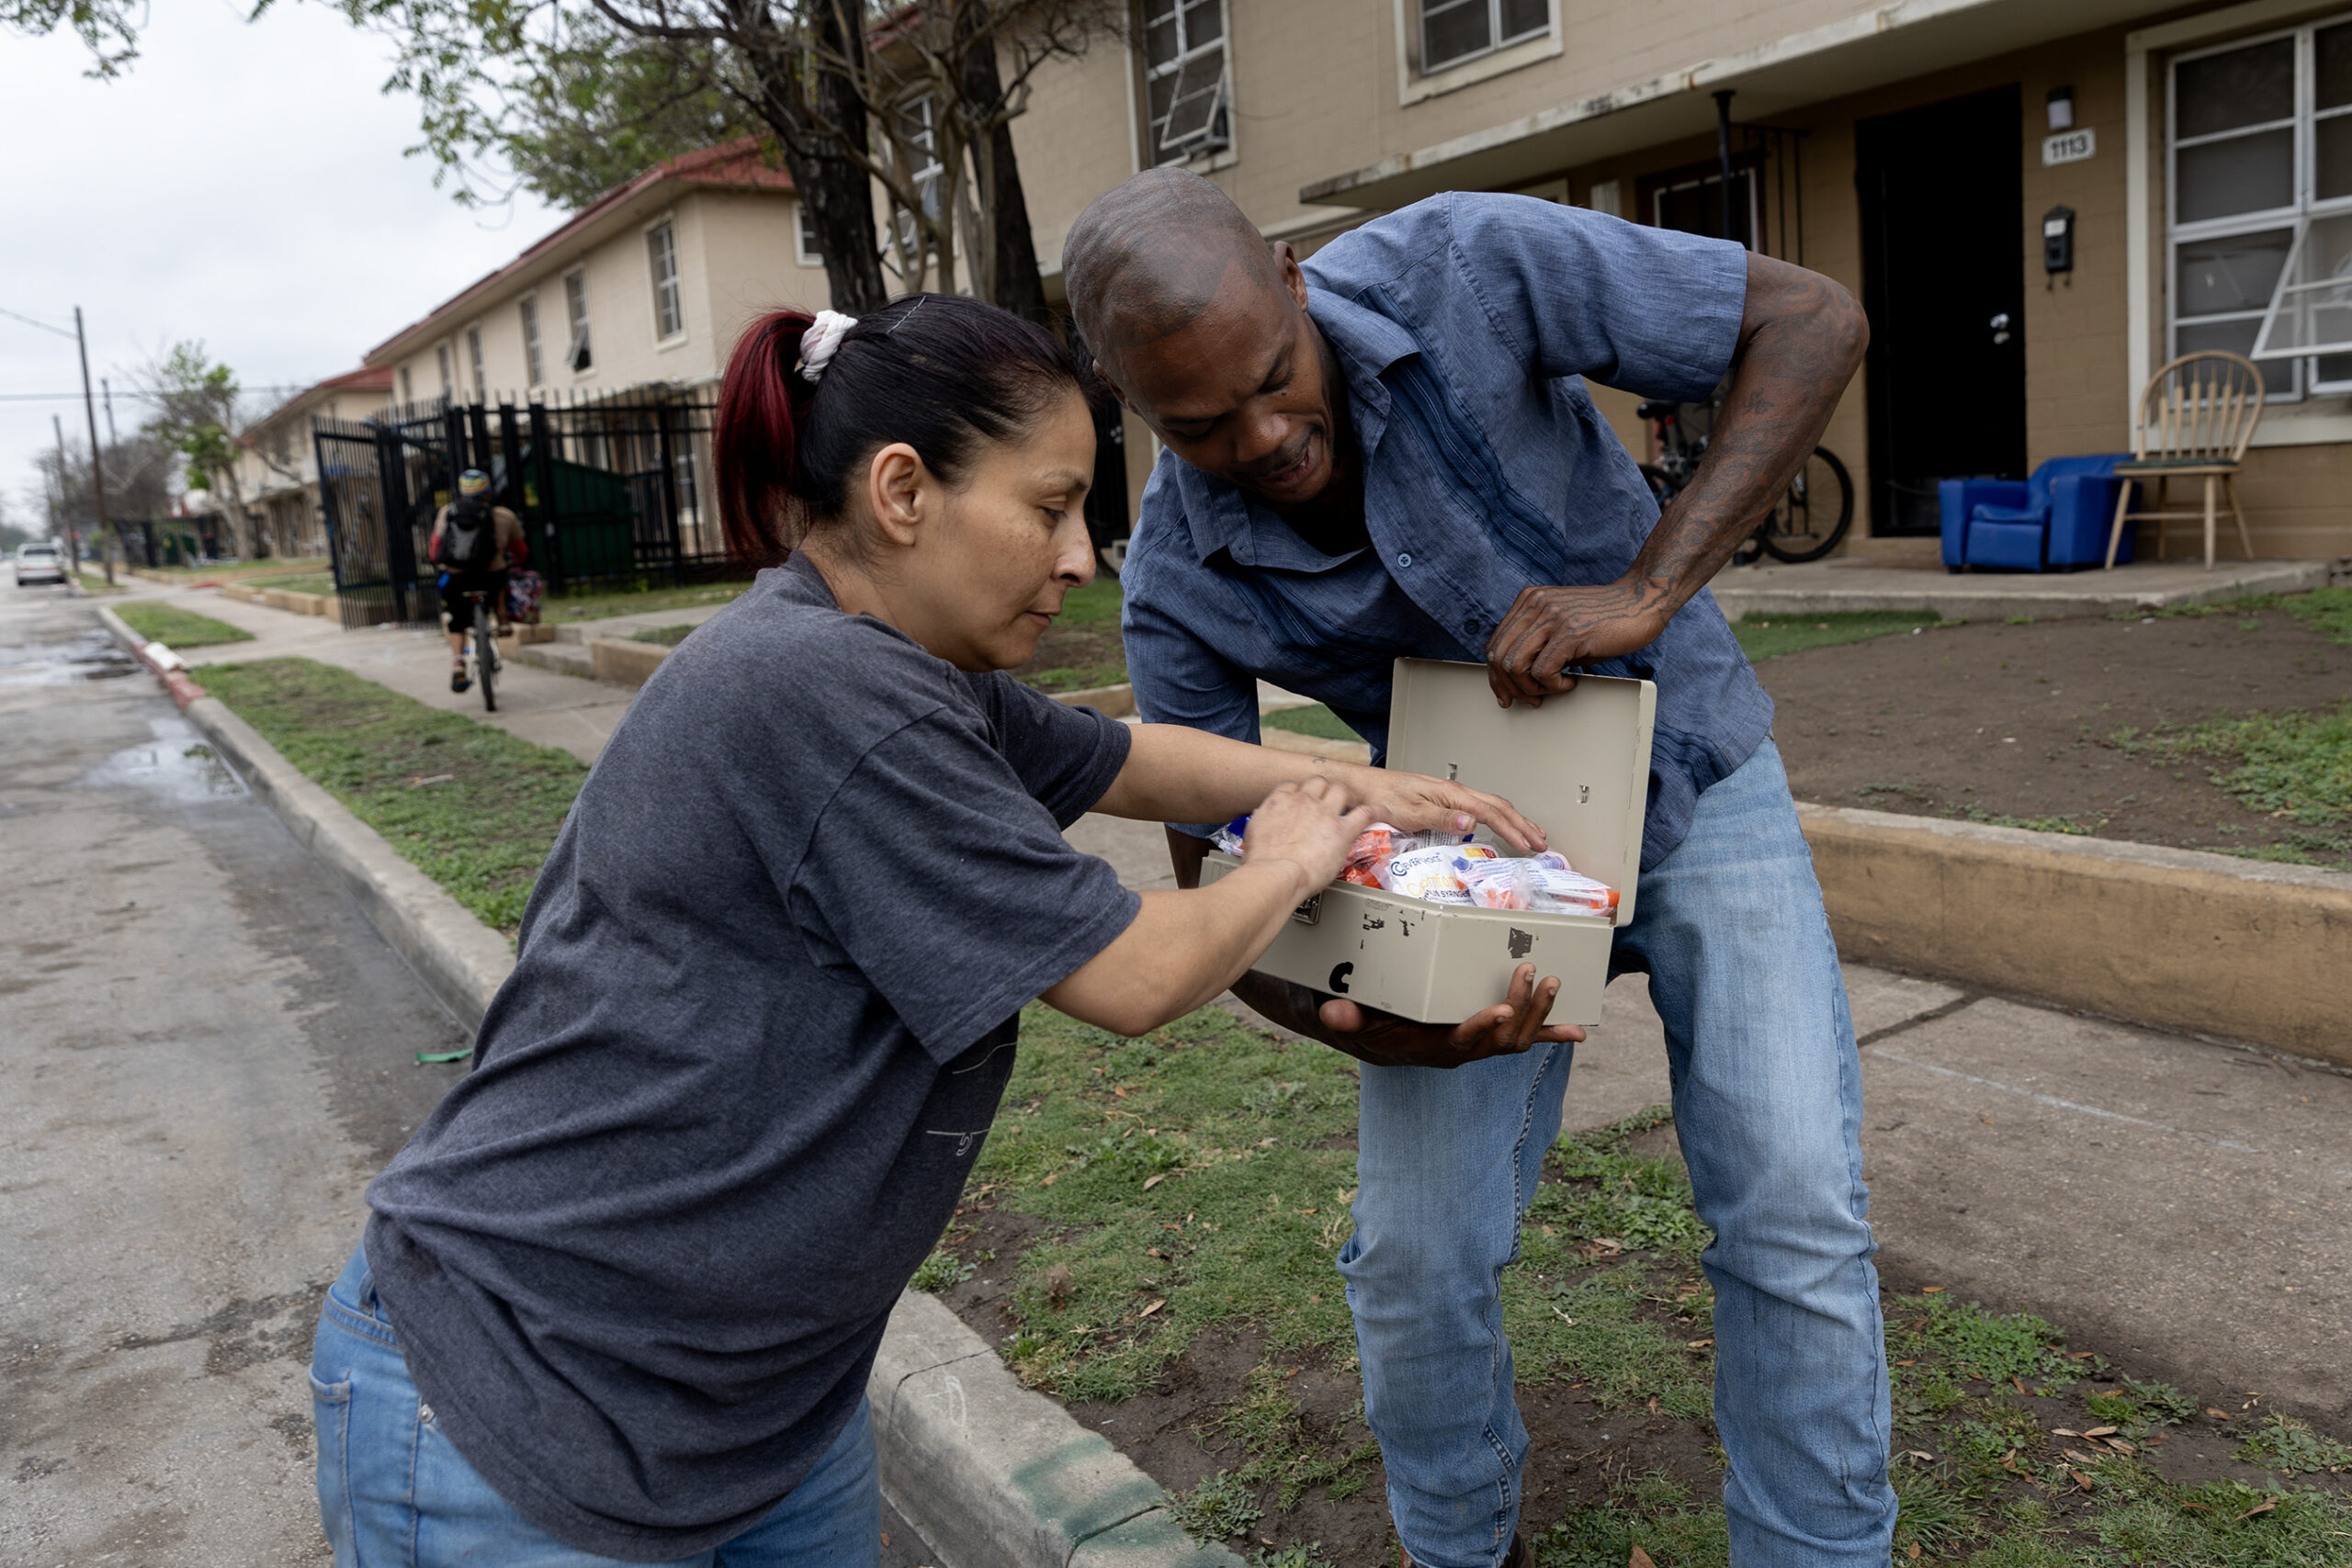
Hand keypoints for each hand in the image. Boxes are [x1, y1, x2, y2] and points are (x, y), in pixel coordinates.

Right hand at [1241, 775, 1377, 894]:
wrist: (1275, 875)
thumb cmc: (1261, 862)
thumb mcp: (1254, 833)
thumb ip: (1263, 822)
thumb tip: (1265, 822)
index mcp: (1280, 801)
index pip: (1293, 786)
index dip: (1300, 792)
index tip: (1304, 799)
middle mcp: (1303, 802)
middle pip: (1319, 783)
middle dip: (1324, 790)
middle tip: (1328, 801)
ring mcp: (1325, 814)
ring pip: (1341, 791)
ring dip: (1346, 797)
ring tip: (1351, 804)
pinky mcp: (1342, 831)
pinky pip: (1366, 813)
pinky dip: (1377, 811)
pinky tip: (1382, 811)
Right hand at [1315, 963, 1581, 1067]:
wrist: (1379, 1040)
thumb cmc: (1370, 1025)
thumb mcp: (1354, 1020)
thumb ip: (1347, 1018)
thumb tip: (1333, 1012)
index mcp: (1434, 1048)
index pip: (1462, 1042)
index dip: (1482, 1029)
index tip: (1499, 1010)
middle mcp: (1463, 1051)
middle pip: (1502, 1039)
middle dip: (1522, 1008)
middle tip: (1532, 972)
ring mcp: (1481, 1046)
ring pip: (1519, 1038)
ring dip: (1541, 1014)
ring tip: (1554, 983)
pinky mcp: (1490, 1037)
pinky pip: (1525, 1037)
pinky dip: (1551, 1032)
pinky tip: (1577, 1029)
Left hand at [1347, 768, 1547, 854]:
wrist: (1367, 788)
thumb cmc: (1386, 798)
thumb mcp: (1413, 813)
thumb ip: (1443, 818)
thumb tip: (1472, 823)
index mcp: (1452, 794)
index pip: (1492, 813)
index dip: (1513, 830)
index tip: (1528, 845)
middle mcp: (1455, 792)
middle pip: (1500, 807)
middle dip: (1524, 825)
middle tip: (1541, 843)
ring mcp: (1451, 795)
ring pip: (1493, 806)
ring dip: (1515, 820)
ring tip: (1531, 834)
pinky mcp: (1445, 800)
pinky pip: (1481, 807)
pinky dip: (1499, 817)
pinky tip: (1501, 824)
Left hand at [1484, 578, 1670, 707]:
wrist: (1641, 601)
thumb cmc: (1605, 619)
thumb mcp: (1562, 626)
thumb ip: (1538, 642)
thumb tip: (1517, 679)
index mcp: (1528, 601)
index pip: (1495, 643)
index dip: (1496, 675)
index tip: (1506, 694)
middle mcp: (1535, 605)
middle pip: (1499, 656)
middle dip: (1510, 687)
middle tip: (1529, 700)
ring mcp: (1552, 617)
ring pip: (1515, 665)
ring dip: (1531, 688)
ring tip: (1551, 690)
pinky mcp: (1571, 632)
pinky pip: (1542, 670)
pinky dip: (1553, 685)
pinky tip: (1570, 682)